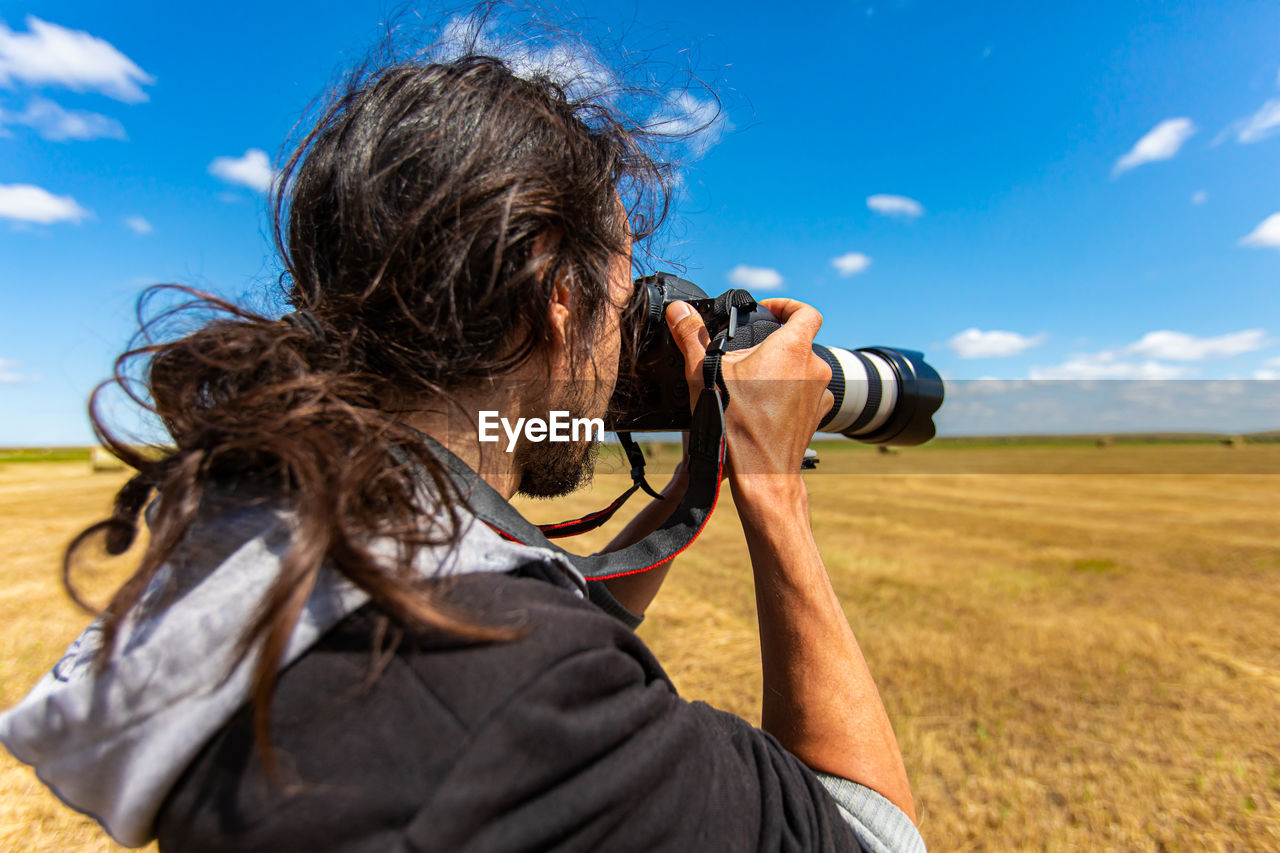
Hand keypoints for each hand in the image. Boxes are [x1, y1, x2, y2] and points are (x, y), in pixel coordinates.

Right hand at [664, 299, 832, 488]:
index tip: (767, 312)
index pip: (804, 311)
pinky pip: (805, 394)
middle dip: (771, 346)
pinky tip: (763, 407)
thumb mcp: (706, 374)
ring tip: (751, 386)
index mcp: (793, 348)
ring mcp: (819, 394)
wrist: (762, 475)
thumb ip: (693, 336)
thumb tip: (678, 309)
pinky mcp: (817, 415)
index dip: (786, 305)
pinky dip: (788, 394)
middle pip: (797, 342)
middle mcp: (814, 368)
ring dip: (780, 371)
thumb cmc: (737, 425)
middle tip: (744, 358)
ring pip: (800, 370)